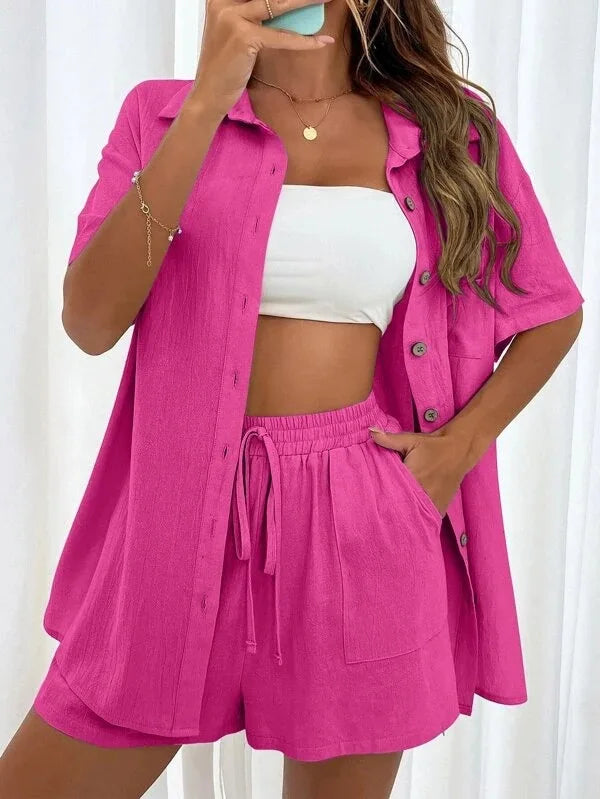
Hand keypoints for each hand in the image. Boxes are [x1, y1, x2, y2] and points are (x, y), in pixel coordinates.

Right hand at [187, 0, 336, 118]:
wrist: (208, 93)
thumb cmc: (225, 66)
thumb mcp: (236, 33)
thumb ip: (254, 16)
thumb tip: (285, 8)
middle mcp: (223, 2)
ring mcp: (232, 17)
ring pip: (278, 4)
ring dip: (306, 2)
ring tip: (326, 0)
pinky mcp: (243, 37)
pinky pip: (280, 36)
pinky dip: (303, 41)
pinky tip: (321, 42)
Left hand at [369, 427, 472, 516]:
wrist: (459, 450)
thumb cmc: (432, 445)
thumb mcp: (411, 440)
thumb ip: (390, 439)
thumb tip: (371, 432)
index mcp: (413, 477)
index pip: (390, 491)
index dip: (380, 495)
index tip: (371, 497)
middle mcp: (424, 493)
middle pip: (400, 506)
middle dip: (390, 506)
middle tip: (378, 509)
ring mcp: (433, 503)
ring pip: (413, 515)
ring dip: (403, 514)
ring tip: (391, 517)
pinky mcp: (440, 508)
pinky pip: (425, 518)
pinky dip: (417, 518)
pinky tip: (408, 518)